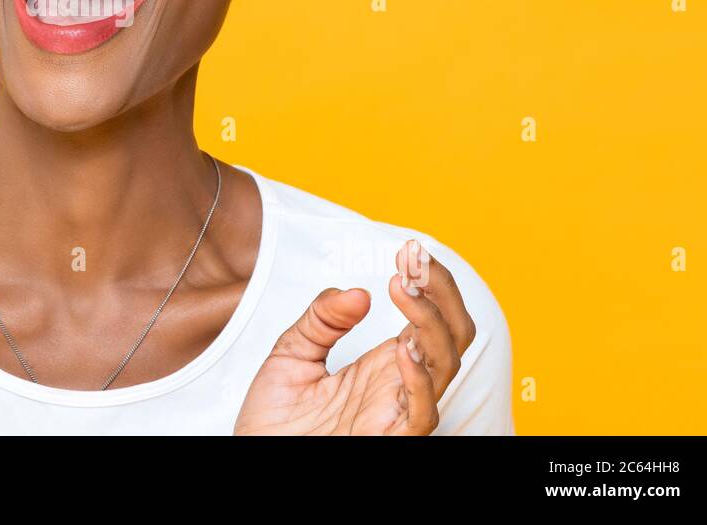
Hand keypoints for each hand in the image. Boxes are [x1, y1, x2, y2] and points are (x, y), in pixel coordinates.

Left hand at [234, 239, 476, 434]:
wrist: (254, 456)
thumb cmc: (274, 421)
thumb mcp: (291, 353)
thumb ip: (322, 319)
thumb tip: (357, 292)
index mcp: (384, 365)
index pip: (429, 317)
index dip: (429, 282)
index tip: (409, 251)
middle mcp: (398, 386)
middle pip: (452, 335)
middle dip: (442, 292)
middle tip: (414, 259)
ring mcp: (396, 413)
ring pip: (446, 367)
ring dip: (431, 322)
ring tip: (404, 288)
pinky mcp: (389, 439)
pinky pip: (422, 414)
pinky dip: (420, 379)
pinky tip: (404, 348)